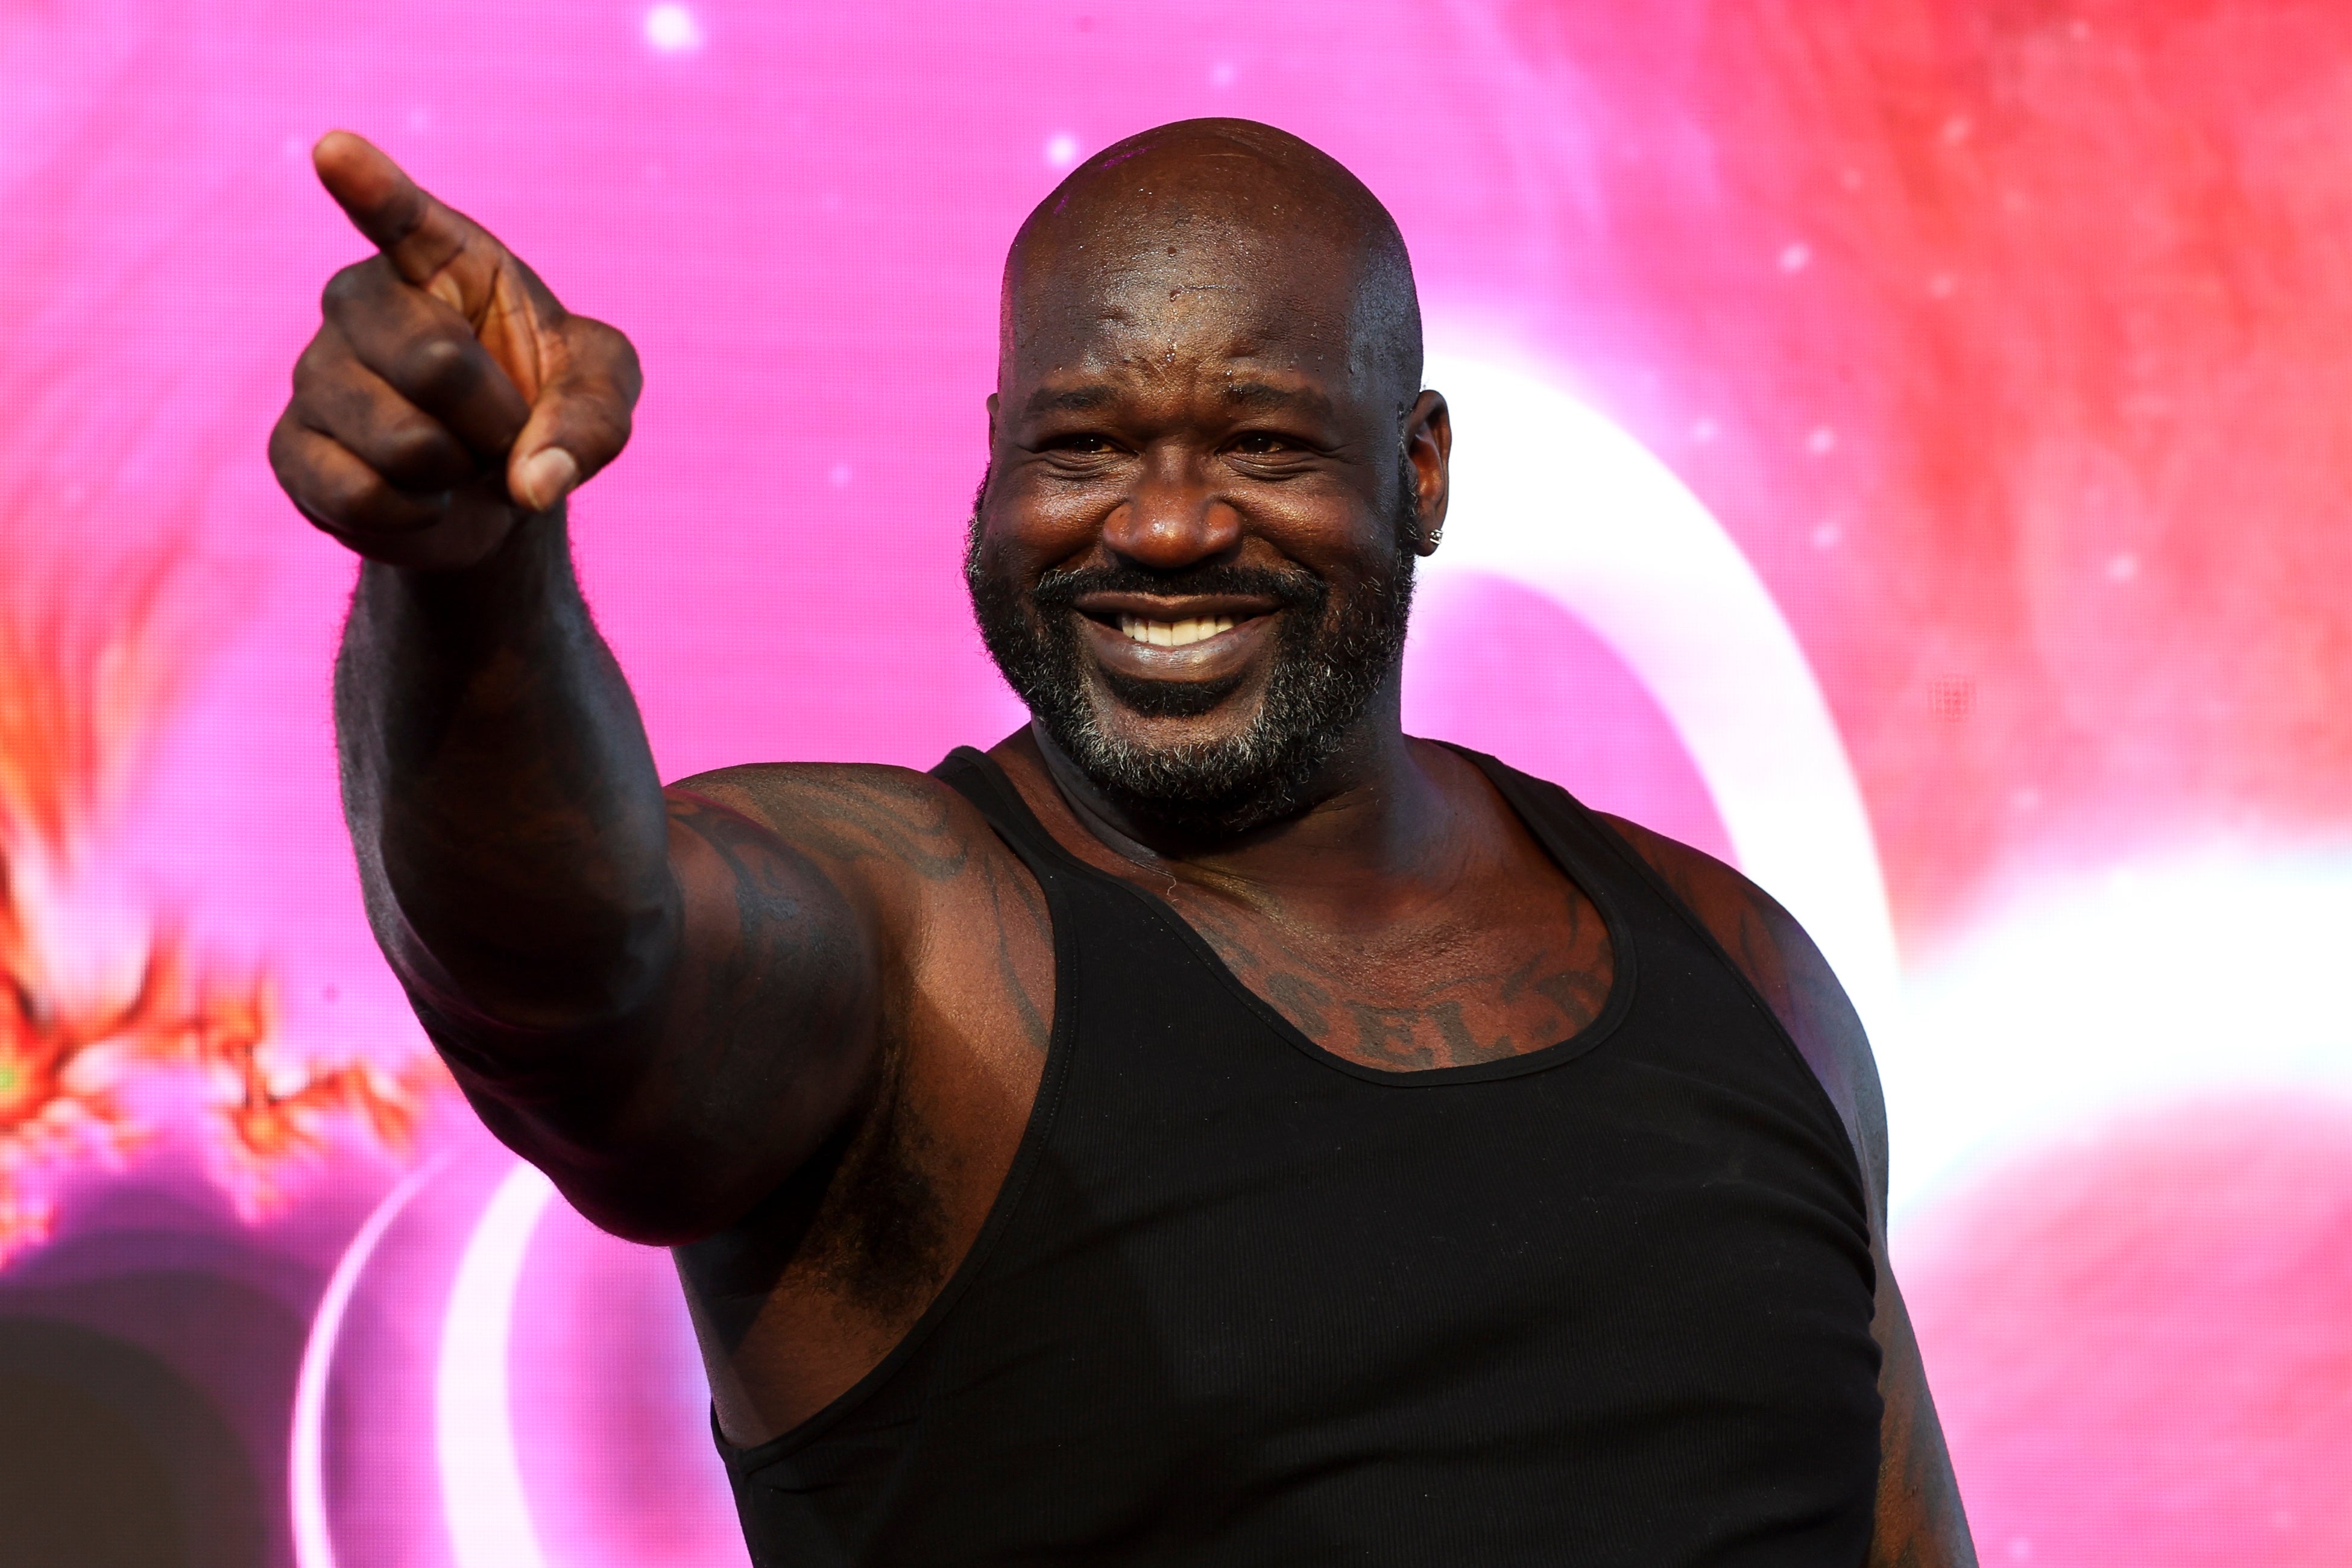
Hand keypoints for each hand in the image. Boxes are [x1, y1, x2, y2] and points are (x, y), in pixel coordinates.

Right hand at [269, 132, 640, 568]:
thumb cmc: (545, 405)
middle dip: (497, 421)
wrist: (492, 484)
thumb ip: (594, 420)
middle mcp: (360, 300)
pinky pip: (361, 496)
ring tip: (455, 458)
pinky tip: (418, 497)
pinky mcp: (291, 447)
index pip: (399, 213)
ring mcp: (315, 370)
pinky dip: (416, 515)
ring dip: (458, 472)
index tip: (336, 149)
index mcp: (438, 258)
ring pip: (402, 442)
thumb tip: (536, 481)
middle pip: (436, 363)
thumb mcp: (602, 395)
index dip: (370, 185)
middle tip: (501, 427)